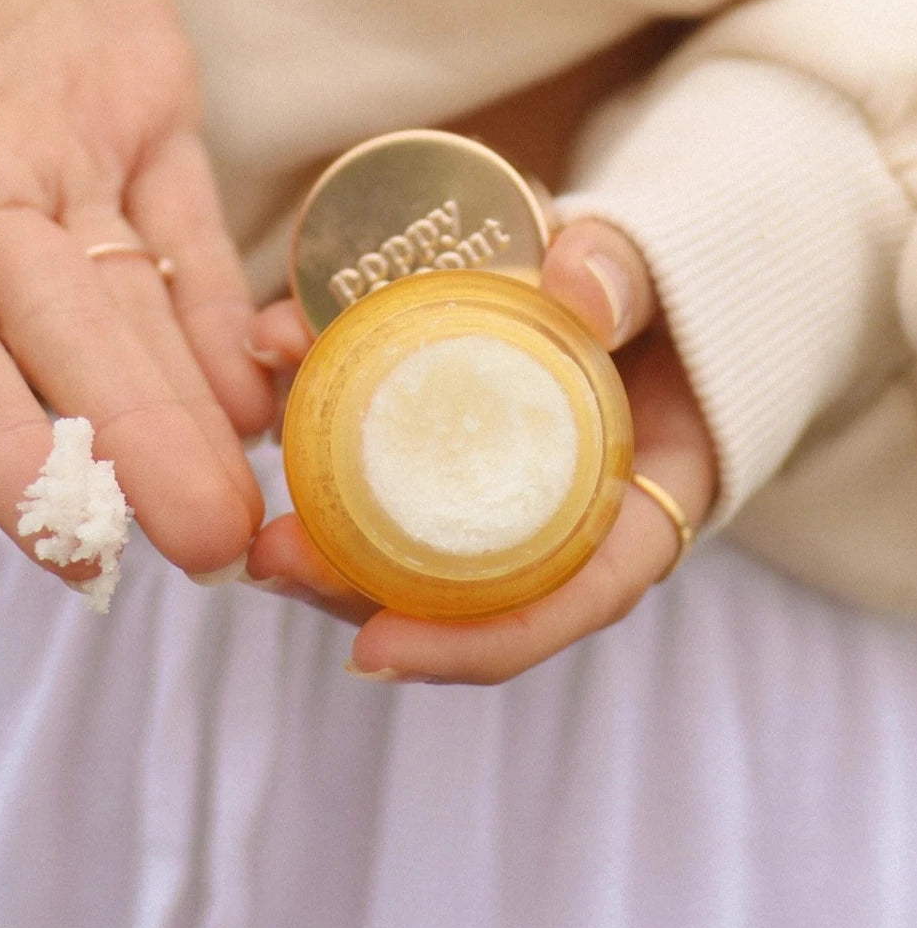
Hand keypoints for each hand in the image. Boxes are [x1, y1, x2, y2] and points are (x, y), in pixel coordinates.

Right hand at [0, 0, 273, 578]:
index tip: (67, 541)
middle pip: (60, 351)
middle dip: (129, 454)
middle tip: (208, 547)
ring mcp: (68, 164)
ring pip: (134, 314)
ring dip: (189, 412)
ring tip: (251, 506)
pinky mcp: (146, 119)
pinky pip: (189, 236)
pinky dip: (222, 317)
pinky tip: (264, 393)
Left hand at [243, 220, 717, 683]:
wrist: (643, 279)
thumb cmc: (672, 295)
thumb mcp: (670, 282)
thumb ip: (629, 278)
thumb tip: (580, 290)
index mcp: (635, 509)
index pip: (569, 602)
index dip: (473, 643)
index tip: (374, 650)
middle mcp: (563, 519)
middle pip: (462, 590)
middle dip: (359, 590)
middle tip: (275, 562)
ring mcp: (500, 484)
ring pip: (412, 539)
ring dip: (327, 534)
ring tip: (254, 513)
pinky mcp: (454, 437)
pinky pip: (390, 459)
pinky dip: (331, 436)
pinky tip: (275, 394)